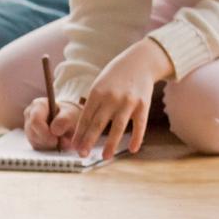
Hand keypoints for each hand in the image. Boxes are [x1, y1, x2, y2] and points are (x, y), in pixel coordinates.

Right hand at [25, 98, 79, 149]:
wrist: (69, 121)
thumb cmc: (69, 115)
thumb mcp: (71, 115)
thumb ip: (64, 120)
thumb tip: (54, 130)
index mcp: (38, 104)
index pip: (35, 120)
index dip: (44, 132)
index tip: (56, 140)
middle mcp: (30, 114)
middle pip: (32, 133)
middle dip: (46, 141)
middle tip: (59, 143)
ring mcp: (28, 126)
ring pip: (33, 141)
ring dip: (47, 144)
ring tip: (59, 141)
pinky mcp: (30, 137)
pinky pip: (36, 146)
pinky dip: (46, 147)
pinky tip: (54, 143)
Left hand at [73, 39, 172, 159]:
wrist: (140, 61)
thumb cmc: (115, 76)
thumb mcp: (100, 84)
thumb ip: (93, 104)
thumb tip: (83, 129)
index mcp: (97, 92)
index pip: (85, 117)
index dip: (79, 133)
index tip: (74, 146)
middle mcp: (112, 97)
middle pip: (98, 123)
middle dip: (89, 140)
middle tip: (82, 154)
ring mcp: (129, 101)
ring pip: (118, 127)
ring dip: (111, 144)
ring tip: (105, 156)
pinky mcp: (144, 104)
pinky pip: (140, 125)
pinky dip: (136, 138)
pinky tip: (132, 149)